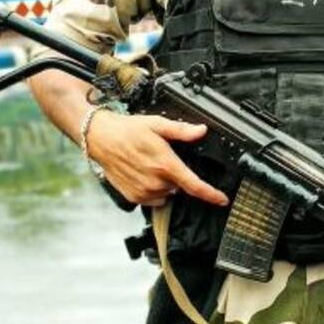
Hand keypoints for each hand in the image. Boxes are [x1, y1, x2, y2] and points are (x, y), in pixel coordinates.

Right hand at [85, 112, 229, 208]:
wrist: (100, 138)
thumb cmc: (127, 130)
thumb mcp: (157, 124)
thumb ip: (181, 130)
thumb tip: (201, 131)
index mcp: (165, 165)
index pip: (195, 186)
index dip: (212, 195)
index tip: (223, 199)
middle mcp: (155, 182)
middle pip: (180, 187)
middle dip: (177, 176)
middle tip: (163, 159)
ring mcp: (143, 191)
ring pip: (167, 193)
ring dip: (164, 183)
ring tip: (149, 165)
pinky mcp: (133, 197)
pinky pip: (153, 199)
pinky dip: (152, 190)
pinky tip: (142, 174)